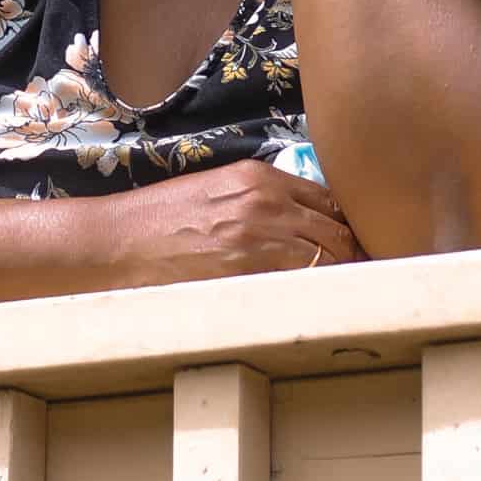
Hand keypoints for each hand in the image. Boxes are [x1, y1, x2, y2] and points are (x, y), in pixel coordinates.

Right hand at [112, 160, 363, 286]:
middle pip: (337, 231)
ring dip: (340, 276)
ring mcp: (258, 239)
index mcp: (260, 177)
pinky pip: (301, 284)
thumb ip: (260, 199)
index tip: (352, 246)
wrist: (121, 241)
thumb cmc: (162, 218)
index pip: (330, 201)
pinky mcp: (247, 273)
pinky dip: (315, 293)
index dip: (346, 226)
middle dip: (352, 255)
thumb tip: (301, 222)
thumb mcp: (218, 190)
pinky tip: (316, 303)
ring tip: (345, 294)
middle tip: (360, 276)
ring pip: (328, 259)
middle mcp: (266, 202)